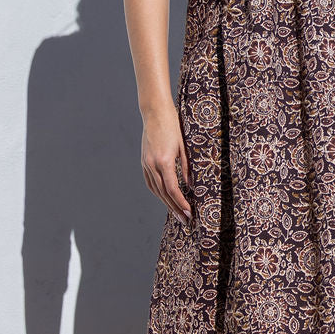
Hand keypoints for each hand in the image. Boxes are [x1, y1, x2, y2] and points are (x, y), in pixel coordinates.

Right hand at [141, 102, 192, 224]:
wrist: (155, 112)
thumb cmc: (173, 126)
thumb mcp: (184, 147)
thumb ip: (186, 167)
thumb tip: (190, 186)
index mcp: (163, 161)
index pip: (172, 189)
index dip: (181, 203)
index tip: (189, 213)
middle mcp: (152, 165)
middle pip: (163, 193)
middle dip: (175, 208)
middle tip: (185, 221)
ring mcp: (146, 164)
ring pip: (155, 190)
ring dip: (166, 203)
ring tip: (177, 213)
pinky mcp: (144, 161)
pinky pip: (150, 182)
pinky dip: (158, 192)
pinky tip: (165, 198)